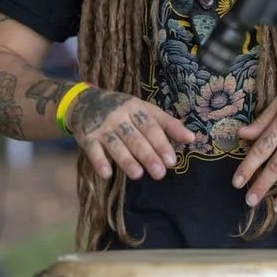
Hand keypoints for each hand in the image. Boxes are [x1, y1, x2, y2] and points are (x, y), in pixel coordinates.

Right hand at [67, 87, 195, 181]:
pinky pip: (93, 150)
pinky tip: (107, 174)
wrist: (84, 101)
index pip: (150, 127)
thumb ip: (168, 124)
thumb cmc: (123, 109)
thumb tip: (192, 138)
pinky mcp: (86, 137)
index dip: (161, 143)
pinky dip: (99, 162)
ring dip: (126, 160)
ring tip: (138, 174)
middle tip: (160, 173)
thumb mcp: (145, 110)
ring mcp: (101, 126)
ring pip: (115, 145)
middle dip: (147, 155)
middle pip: (135, 137)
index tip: (171, 161)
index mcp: (135, 107)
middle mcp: (118, 116)